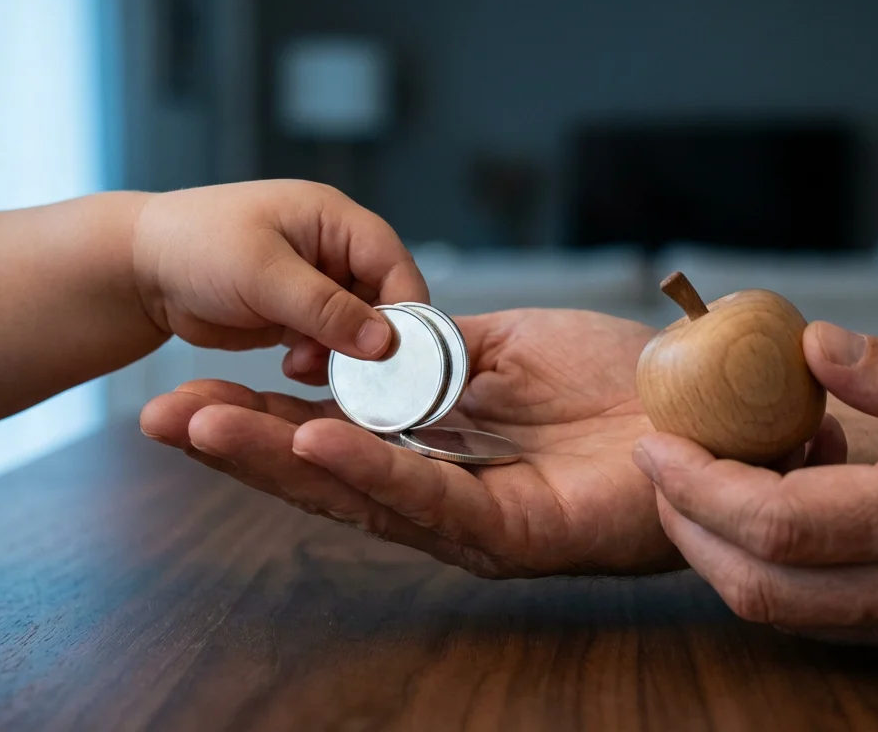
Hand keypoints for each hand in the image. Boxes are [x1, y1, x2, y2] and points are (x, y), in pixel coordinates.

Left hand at [133, 179, 427, 380]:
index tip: (397, 354)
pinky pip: (330, 344)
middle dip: (368, 339)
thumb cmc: (194, 247)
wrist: (139, 271)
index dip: (404, 309)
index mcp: (334, 219)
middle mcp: (333, 249)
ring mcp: (317, 284)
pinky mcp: (298, 315)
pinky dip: (320, 361)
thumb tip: (385, 341)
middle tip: (350, 371)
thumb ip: (326, 308)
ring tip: (303, 364)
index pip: (393, 263)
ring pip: (358, 329)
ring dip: (342, 355)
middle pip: (383, 300)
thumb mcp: (263, 274)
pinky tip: (293, 366)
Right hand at [140, 309, 685, 577]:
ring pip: (359, 496)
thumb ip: (437, 350)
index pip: (333, 434)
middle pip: (325, 476)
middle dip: (240, 446)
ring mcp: (477, 523)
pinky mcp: (518, 535)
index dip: (260, 415)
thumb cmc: (628, 383)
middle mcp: (447, 495)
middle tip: (157, 416)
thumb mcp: (511, 346)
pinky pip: (432, 499)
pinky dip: (369, 471)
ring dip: (277, 461)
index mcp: (442, 449)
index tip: (190, 388)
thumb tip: (366, 341)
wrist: (719, 408)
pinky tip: (310, 446)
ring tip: (203, 429)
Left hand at [636, 322, 877, 660]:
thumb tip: (809, 349)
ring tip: (728, 468)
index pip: (782, 528)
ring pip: (792, 614)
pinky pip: (836, 614)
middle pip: (764, 590)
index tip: (658, 444)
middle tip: (664, 463)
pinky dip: (787, 565)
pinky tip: (799, 497)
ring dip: (730, 551)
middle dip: (689, 530)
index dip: (699, 490)